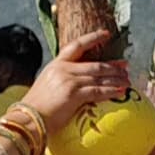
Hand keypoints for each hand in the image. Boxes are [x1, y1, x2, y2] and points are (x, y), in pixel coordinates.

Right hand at [9, 34, 128, 136]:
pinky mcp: (73, 94)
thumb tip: (72, 88)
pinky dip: (112, 91)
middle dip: (113, 65)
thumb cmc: (35, 110)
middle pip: (95, 64)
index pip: (76, 45)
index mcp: (55, 65)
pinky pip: (98, 91)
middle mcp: (63, 69)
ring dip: (116, 79)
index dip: (93, 38)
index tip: (106, 34)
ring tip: (127, 81)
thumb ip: (59, 83)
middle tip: (125, 67)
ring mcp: (68, 80)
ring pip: (99, 76)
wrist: (27, 120)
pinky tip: (121, 92)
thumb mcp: (45, 88)